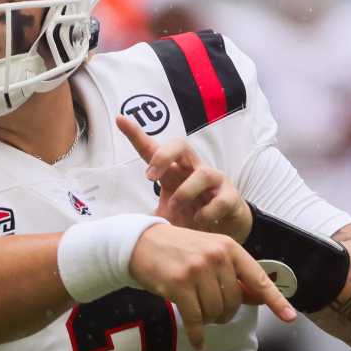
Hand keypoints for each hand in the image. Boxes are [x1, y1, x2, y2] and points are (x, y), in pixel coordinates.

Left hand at [116, 115, 251, 241]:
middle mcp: (193, 170)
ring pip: (203, 174)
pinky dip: (208, 211)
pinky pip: (221, 199)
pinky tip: (200, 220)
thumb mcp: (166, 215)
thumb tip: (124, 227)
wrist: (224, 230)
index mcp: (174, 171)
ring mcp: (214, 182)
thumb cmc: (191, 215)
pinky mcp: (230, 197)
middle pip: (181, 146)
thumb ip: (148, 217)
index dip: (136, 134)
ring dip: (185, 192)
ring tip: (176, 207)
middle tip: (150, 176)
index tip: (120, 120)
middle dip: (164, 156)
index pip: (153, 149)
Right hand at [127, 222, 295, 350]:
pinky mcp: (179, 285)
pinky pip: (196, 320)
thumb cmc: (179, 250)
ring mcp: (197, 270)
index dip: (275, 300)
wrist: (140, 242)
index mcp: (228, 247)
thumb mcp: (209, 254)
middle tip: (211, 310)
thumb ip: (233, 276)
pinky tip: (197, 340)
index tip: (290, 317)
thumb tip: (259, 298)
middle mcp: (216, 256)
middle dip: (225, 313)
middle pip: (234, 302)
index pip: (258, 278)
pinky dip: (198, 335)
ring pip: (216, 312)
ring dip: (209, 319)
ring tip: (197, 310)